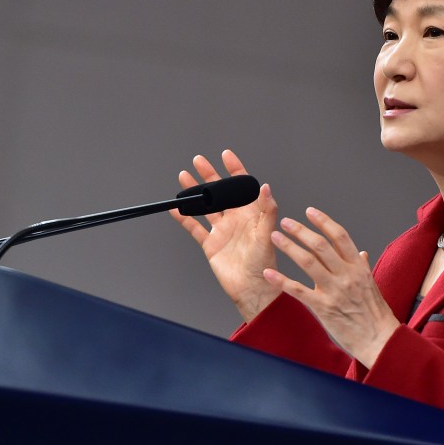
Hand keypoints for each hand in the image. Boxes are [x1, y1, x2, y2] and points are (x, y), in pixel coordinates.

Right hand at [169, 149, 280, 321]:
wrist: (252, 289)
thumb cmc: (265, 265)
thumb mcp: (267, 235)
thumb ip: (267, 210)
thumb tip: (265, 186)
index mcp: (250, 214)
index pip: (242, 186)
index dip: (235, 169)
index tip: (227, 155)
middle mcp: (235, 219)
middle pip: (220, 192)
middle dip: (209, 175)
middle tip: (199, 160)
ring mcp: (222, 231)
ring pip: (205, 206)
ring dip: (195, 192)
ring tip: (184, 176)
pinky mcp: (211, 244)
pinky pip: (195, 227)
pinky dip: (184, 218)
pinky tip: (176, 208)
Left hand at [263, 207, 399, 367]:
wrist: (379, 340)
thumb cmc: (375, 314)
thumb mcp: (372, 285)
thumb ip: (363, 267)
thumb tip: (361, 253)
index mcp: (358, 267)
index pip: (340, 236)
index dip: (323, 221)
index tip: (309, 211)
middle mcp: (346, 275)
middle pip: (320, 245)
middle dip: (301, 230)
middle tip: (286, 222)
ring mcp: (334, 290)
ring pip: (308, 262)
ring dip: (289, 246)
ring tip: (275, 237)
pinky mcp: (323, 307)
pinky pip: (298, 290)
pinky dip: (281, 280)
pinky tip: (269, 272)